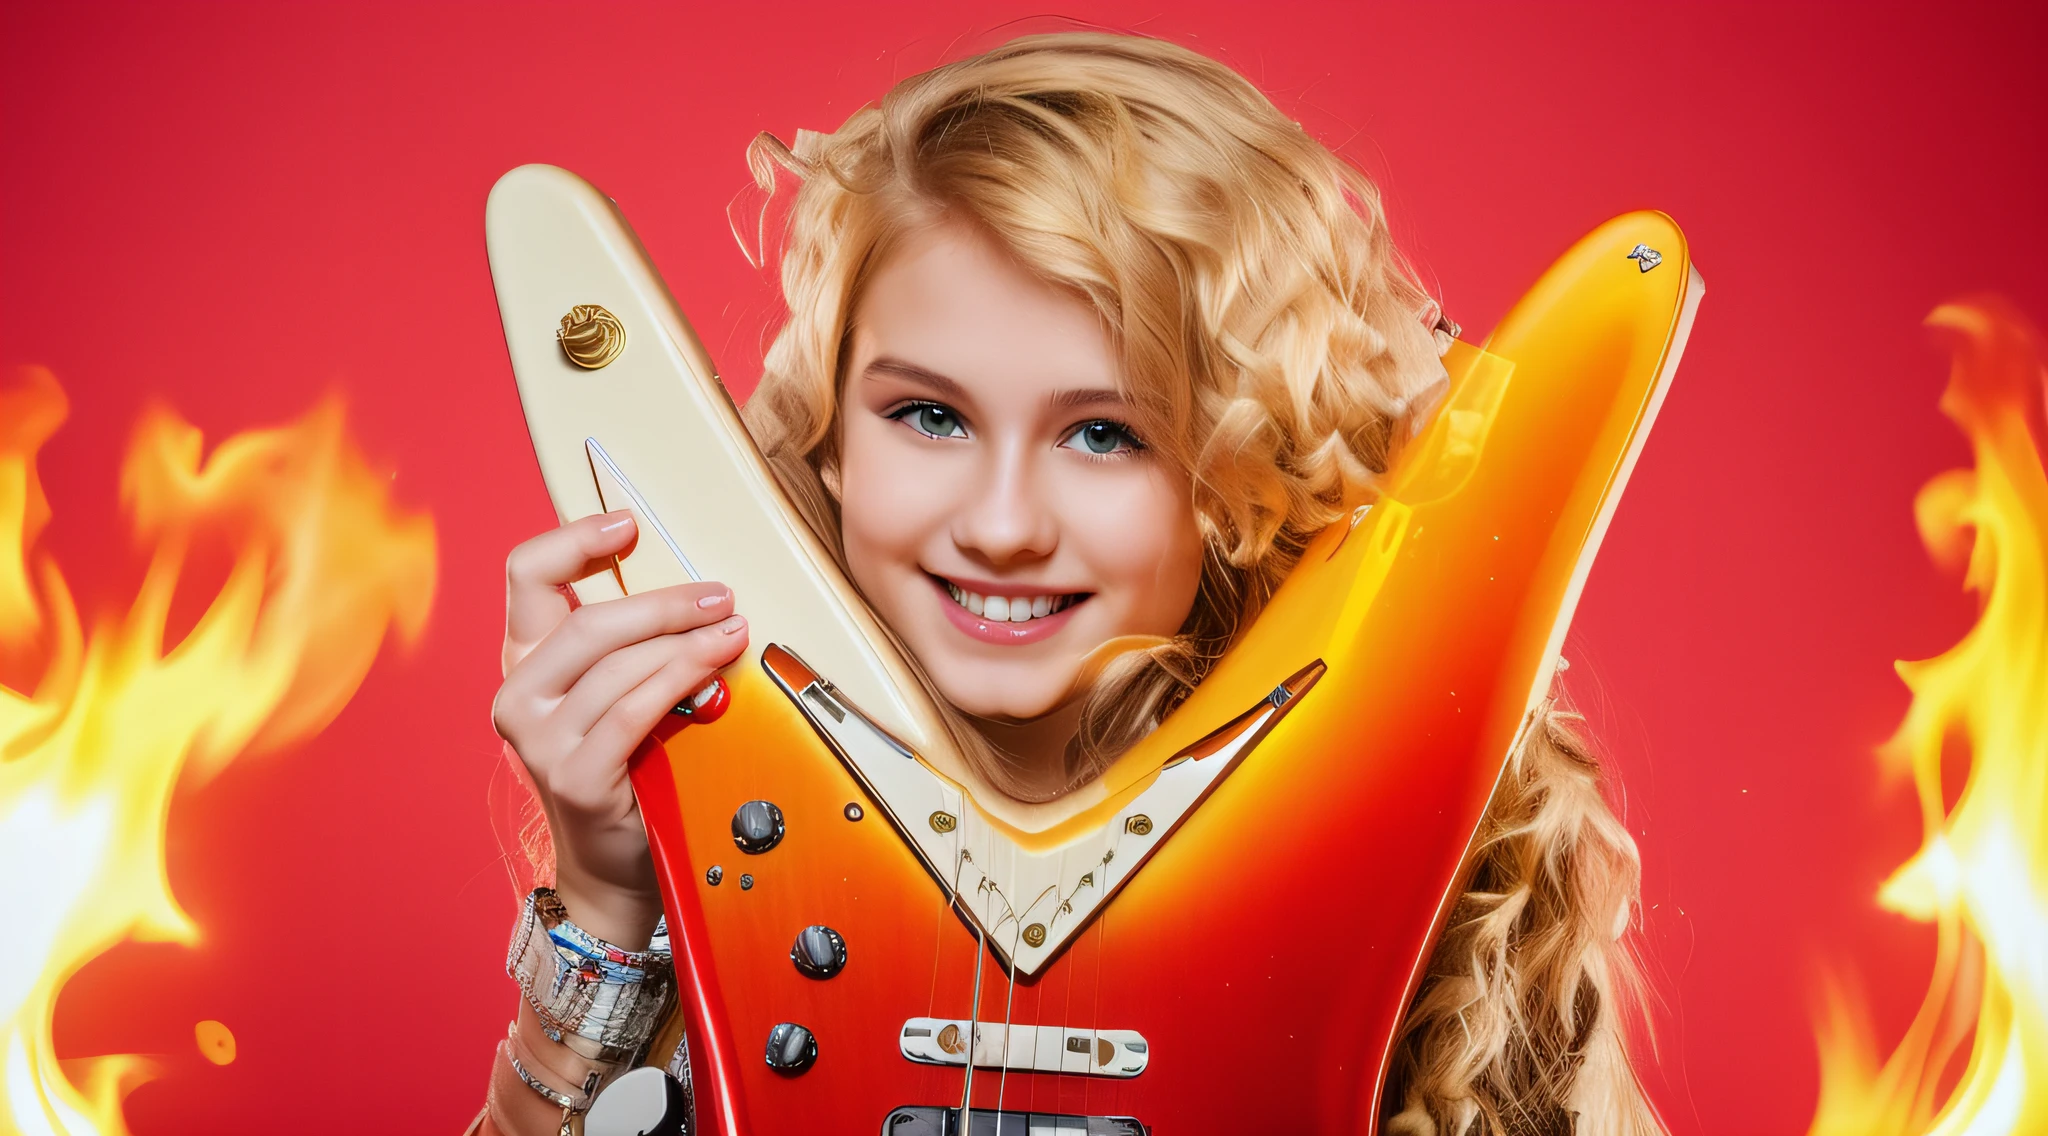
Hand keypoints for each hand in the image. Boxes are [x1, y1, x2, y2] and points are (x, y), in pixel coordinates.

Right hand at [492, 510, 747, 946]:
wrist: (613, 864)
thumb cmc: (624, 766)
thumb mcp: (614, 693)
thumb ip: (629, 643)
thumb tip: (691, 587)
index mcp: (524, 661)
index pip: (527, 575)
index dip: (575, 540)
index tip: (628, 524)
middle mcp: (519, 696)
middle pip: (588, 622)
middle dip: (661, 602)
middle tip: (717, 594)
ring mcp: (539, 740)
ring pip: (617, 665)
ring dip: (684, 640)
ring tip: (731, 628)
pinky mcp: (575, 776)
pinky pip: (634, 711)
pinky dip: (681, 678)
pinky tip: (715, 663)